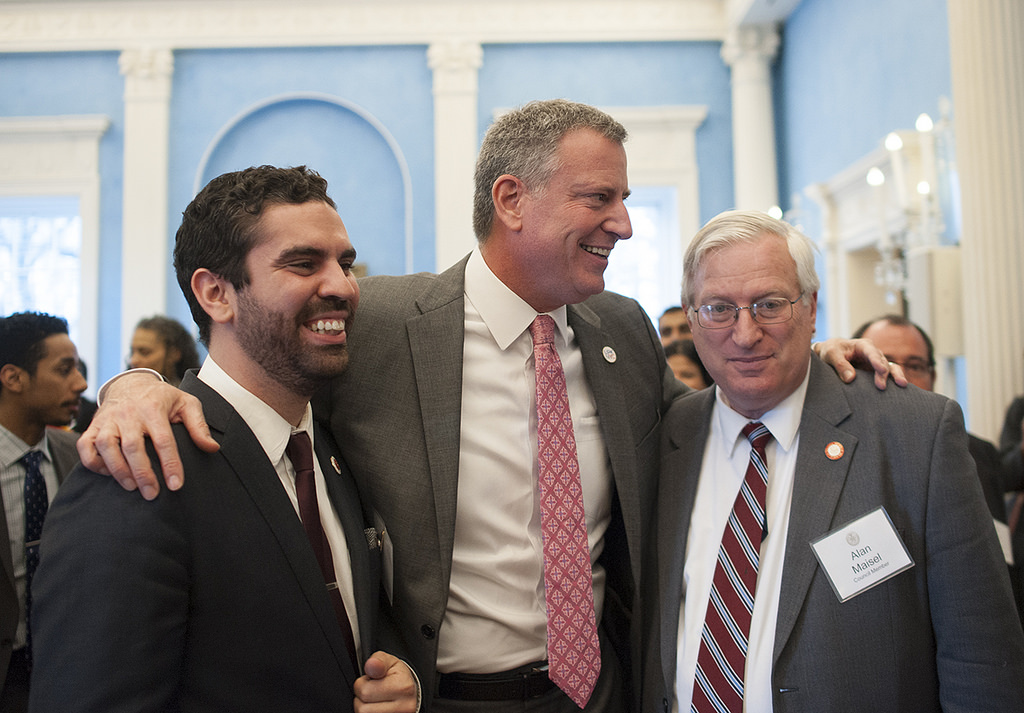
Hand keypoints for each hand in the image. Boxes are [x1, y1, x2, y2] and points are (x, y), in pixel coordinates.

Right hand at [76, 371, 217, 498]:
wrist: (130, 383)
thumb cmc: (162, 398)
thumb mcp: (186, 404)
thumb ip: (199, 426)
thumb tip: (212, 448)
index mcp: (154, 408)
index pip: (164, 440)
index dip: (170, 464)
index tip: (175, 485)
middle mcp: (128, 414)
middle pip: (133, 447)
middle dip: (143, 474)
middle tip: (152, 494)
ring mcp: (108, 420)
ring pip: (106, 447)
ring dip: (118, 470)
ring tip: (132, 487)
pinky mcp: (93, 426)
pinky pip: (86, 447)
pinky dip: (94, 463)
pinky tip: (109, 474)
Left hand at [354, 651, 419, 712]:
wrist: (412, 693)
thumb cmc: (398, 677)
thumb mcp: (390, 662)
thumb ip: (378, 660)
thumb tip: (371, 664)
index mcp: (403, 687)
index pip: (365, 692)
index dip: (361, 684)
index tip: (368, 680)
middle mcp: (403, 707)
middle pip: (362, 709)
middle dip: (362, 698)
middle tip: (372, 690)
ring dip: (364, 708)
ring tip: (375, 699)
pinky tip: (377, 707)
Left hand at [813, 338, 907, 389]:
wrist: (830, 354)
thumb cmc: (830, 351)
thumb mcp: (831, 354)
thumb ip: (840, 365)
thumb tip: (851, 379)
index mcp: (862, 346)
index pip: (872, 352)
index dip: (876, 361)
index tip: (881, 370)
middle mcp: (872, 353)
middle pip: (882, 362)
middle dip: (884, 373)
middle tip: (881, 387)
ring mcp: (876, 363)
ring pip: (890, 368)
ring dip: (895, 376)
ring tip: (902, 385)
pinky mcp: (875, 372)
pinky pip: (888, 376)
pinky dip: (893, 381)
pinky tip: (899, 390)